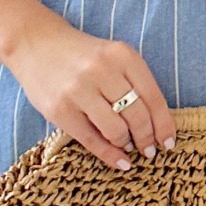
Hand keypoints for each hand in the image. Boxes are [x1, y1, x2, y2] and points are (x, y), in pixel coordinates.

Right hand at [0, 0, 176, 170]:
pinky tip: (120, 162)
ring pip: (116, 130)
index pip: (153, 97)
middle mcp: (102, 71)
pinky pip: (91, 140)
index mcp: (122, 55)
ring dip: (127, 144)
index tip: (169, 142)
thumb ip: (135, 83)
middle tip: (149, 150)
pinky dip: (109, 155)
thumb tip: (157, 126)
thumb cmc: (83, 55)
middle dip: (147, 138)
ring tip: (129, 147)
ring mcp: (79, 91)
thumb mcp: (113, 57)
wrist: (36, 44)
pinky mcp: (60, 110)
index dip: (164, 125)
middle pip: (137, 116)